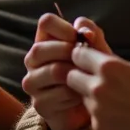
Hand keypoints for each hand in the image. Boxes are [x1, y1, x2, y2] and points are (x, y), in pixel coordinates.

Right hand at [21, 14, 111, 129]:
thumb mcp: (96, 52)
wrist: (91, 108)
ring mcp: (32, 82)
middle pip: (40, 48)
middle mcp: (33, 60)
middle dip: (69, 53)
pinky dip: (76, 94)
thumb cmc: (91, 73)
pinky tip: (82, 97)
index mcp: (46, 41)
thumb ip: (92, 36)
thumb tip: (84, 30)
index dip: (64, 27)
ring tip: (87, 80)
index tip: (79, 39)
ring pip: (53, 71)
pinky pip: (60, 94)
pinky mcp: (39, 104)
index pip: (46, 22)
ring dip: (76, 75)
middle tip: (85, 62)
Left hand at [66, 45, 129, 129]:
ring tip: (116, 101)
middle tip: (99, 82)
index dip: (84, 58)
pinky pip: (90, 116)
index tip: (91, 62)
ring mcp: (97, 109)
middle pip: (71, 76)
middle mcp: (98, 87)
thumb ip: (105, 56)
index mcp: (108, 66)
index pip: (76, 54)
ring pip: (81, 96)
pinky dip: (100, 115)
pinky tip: (121, 116)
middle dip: (81, 77)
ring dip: (90, 97)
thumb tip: (84, 37)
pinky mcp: (98, 127)